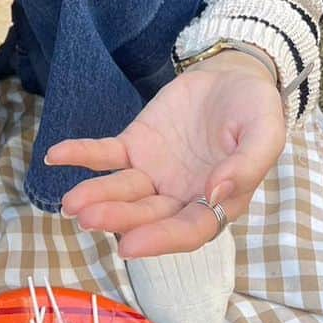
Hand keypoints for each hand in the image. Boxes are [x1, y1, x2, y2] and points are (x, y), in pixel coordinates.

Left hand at [46, 52, 285, 257]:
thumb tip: (217, 193)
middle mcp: (181, 196)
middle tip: (86, 217)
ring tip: (70, 202)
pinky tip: (56, 155)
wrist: (233, 76)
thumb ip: (247, 165)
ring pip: (123, 191)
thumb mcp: (266, 132)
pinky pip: (106, 154)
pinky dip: (81, 155)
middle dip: (117, 218)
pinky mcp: (135, 146)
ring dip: (97, 196)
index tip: (128, 245)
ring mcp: (155, 172)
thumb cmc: (256, 110)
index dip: (159, 240)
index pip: (188, 230)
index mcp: (219, 203)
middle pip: (147, 215)